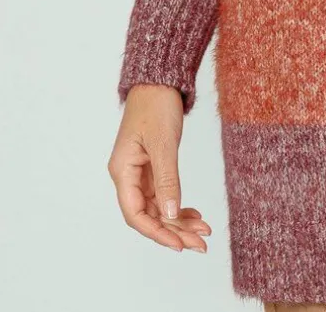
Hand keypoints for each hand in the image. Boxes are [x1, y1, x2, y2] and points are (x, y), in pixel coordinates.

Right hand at [107, 84, 211, 252]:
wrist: (160, 81)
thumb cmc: (156, 106)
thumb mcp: (164, 143)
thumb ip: (167, 179)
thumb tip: (171, 214)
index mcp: (122, 171)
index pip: (136, 214)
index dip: (157, 232)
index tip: (179, 245)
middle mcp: (128, 175)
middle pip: (149, 215)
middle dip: (174, 231)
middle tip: (201, 244)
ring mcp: (140, 172)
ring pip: (159, 206)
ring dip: (179, 221)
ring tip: (203, 232)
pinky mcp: (153, 166)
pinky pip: (164, 194)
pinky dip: (179, 204)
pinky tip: (195, 214)